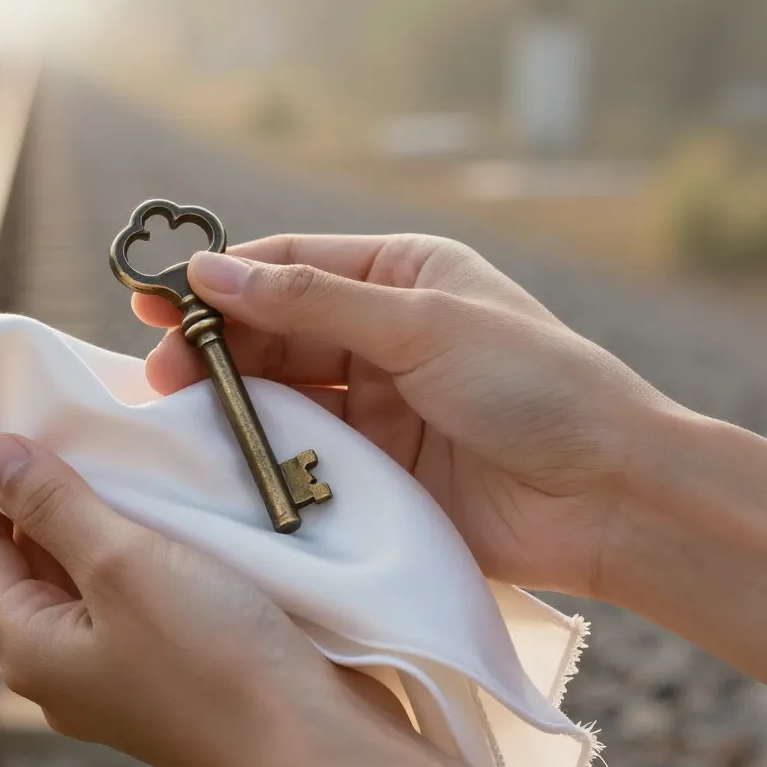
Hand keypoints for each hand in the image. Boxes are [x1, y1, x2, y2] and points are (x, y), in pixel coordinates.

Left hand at [0, 433, 473, 766]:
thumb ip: (53, 505)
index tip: (9, 415)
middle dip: (42, 492)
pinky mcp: (168, 675)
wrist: (315, 748)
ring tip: (127, 453)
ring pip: (82, 577)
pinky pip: (132, 598)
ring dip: (98, 516)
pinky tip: (173, 509)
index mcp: (27, 649)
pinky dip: (140, 548)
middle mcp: (59, 670)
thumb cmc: (214, 658)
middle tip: (75, 422)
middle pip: (23, 563)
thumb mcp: (123, 563)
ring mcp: (115, 677)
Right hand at [136, 234, 680, 599]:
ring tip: (182, 423)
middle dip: (216, 351)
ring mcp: (381, 408)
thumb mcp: (423, 326)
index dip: (219, 285)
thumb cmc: (537, 388)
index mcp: (404, 276)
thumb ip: (312, 305)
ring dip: (234, 406)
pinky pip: (306, 457)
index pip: (289, 267)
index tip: (154, 307)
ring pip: (282, 398)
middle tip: (160, 380)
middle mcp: (386, 336)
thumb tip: (210, 275)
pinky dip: (265, 459)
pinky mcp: (379, 475)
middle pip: (275, 335)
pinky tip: (226, 464)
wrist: (611, 499)